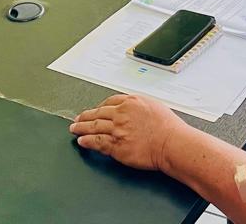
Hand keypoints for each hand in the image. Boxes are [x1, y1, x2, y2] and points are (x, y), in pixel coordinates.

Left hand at [69, 94, 185, 170]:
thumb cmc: (169, 128)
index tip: (95, 109)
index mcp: (131, 102)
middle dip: (85, 116)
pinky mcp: (116, 145)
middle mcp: (122, 114)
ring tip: (74, 128)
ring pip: (93, 126)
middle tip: (78, 118)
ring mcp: (117, 130)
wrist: (171, 143)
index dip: (99, 106)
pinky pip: (96, 142)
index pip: (109, 101)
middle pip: (98, 113)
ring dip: (81, 127)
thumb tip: (135, 109)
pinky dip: (86, 141)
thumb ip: (141, 106)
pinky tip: (81, 141)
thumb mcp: (155, 107)